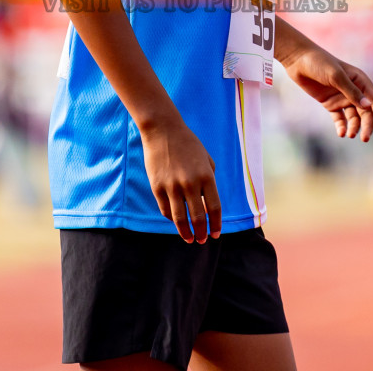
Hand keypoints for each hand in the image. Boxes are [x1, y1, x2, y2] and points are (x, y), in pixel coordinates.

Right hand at [140, 120, 221, 242]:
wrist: (163, 131)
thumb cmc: (188, 144)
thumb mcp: (206, 159)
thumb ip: (209, 180)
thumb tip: (207, 202)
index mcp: (206, 176)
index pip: (214, 208)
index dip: (215, 224)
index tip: (215, 234)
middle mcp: (190, 183)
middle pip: (198, 217)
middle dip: (201, 233)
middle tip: (202, 240)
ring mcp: (172, 186)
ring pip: (180, 219)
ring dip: (186, 233)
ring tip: (190, 239)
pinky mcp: (157, 187)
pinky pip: (165, 210)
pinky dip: (172, 219)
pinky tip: (176, 222)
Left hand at [282, 44, 372, 141]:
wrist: (298, 60)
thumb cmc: (319, 63)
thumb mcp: (336, 76)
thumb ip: (351, 91)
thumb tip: (368, 106)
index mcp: (360, 80)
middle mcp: (353, 90)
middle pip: (366, 112)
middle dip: (367, 125)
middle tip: (365, 139)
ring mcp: (342, 97)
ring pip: (354, 117)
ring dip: (354, 127)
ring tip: (350, 135)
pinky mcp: (330, 103)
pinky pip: (339, 118)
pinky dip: (342, 126)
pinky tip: (341, 133)